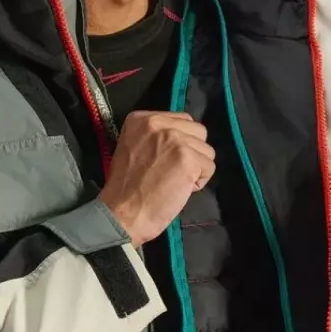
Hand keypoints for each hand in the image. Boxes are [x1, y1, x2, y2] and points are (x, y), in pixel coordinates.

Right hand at [99, 111, 215, 245]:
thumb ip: (155, 137)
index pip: (182, 120)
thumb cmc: (125, 188)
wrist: (121, 212)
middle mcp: (159, 123)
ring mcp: (175, 140)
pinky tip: (179, 189)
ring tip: (174, 181)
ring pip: (207, 151)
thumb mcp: (133, 147)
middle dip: (193, 153)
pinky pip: (209, 168)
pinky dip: (199, 182)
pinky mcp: (188, 159)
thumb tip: (182, 139)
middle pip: (199, 132)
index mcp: (142, 118)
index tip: (166, 160)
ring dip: (196, 169)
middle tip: (173, 171)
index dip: (181, 143)